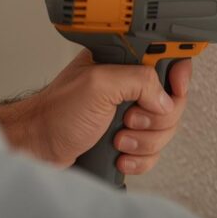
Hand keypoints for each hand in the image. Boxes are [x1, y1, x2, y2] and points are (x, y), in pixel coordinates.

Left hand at [0, 50, 191, 174]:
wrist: (38, 147)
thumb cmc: (56, 112)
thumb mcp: (98, 85)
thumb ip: (137, 80)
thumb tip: (164, 97)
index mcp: (125, 62)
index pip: (169, 60)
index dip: (178, 76)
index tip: (175, 89)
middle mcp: (129, 86)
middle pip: (173, 102)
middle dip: (155, 118)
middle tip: (130, 118)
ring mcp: (129, 114)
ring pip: (164, 130)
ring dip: (143, 141)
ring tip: (117, 137)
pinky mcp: (127, 138)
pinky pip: (153, 151)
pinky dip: (139, 157)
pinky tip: (119, 153)